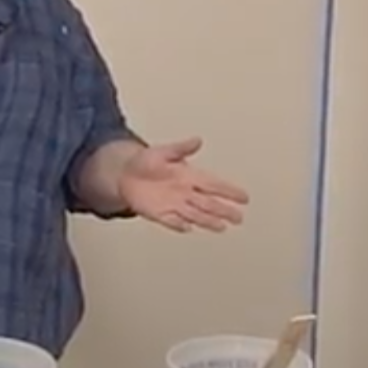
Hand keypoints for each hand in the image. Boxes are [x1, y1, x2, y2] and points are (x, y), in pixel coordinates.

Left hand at [118, 137, 249, 232]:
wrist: (124, 175)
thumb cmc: (145, 162)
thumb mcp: (163, 151)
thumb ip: (181, 148)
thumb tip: (197, 140)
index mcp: (189, 176)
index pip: (214, 184)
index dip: (229, 191)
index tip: (244, 197)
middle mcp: (185, 192)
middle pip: (209, 203)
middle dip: (224, 210)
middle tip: (239, 218)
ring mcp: (174, 204)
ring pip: (195, 214)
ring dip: (207, 221)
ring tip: (221, 227)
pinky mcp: (160, 213)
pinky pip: (171, 220)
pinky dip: (179, 224)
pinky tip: (188, 228)